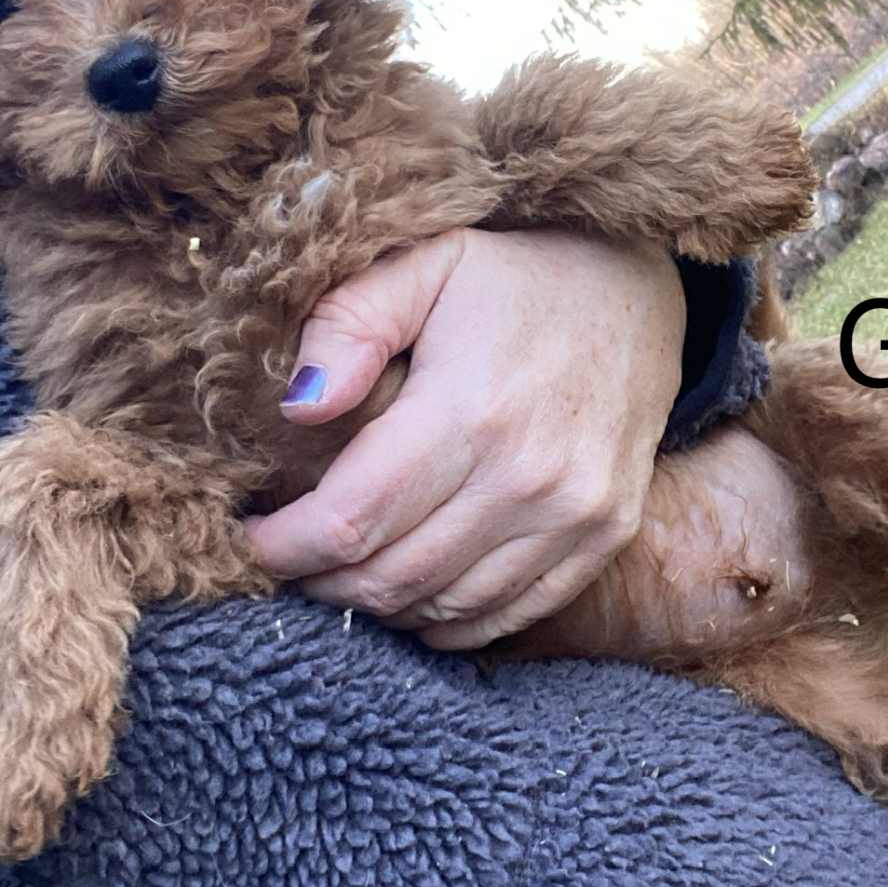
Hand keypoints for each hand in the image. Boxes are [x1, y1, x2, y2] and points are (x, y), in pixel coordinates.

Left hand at [246, 227, 684, 648]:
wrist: (636, 289)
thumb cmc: (515, 277)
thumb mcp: (425, 264)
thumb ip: (348, 325)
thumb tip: (298, 407)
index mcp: (470, 409)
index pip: (351, 521)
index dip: (284, 546)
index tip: (251, 538)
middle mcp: (529, 476)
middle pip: (391, 578)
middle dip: (321, 581)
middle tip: (292, 557)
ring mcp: (577, 513)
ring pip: (446, 607)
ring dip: (380, 606)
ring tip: (344, 572)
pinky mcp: (607, 534)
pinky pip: (511, 613)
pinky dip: (449, 622)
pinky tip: (413, 597)